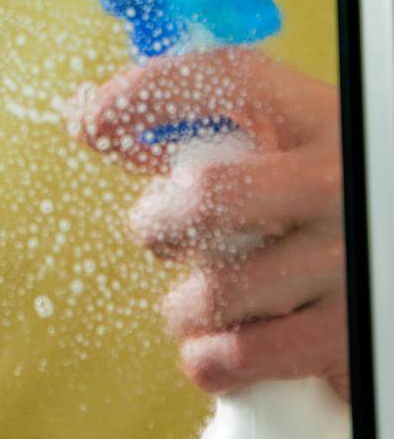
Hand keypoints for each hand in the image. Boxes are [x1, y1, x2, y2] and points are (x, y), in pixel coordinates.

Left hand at [65, 46, 349, 403]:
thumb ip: (217, 129)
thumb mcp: (297, 145)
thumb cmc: (333, 200)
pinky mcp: (346, 335)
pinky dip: (208, 359)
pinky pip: (241, 355)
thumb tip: (96, 121)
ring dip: (182, 306)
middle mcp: (336, 183)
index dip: (148, 92)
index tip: (93, 116)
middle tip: (158, 235)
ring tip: (193, 303)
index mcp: (321, 120)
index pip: (228, 80)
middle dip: (157, 223)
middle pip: (206, 194)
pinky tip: (213, 349)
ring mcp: (344, 259)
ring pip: (216, 289)